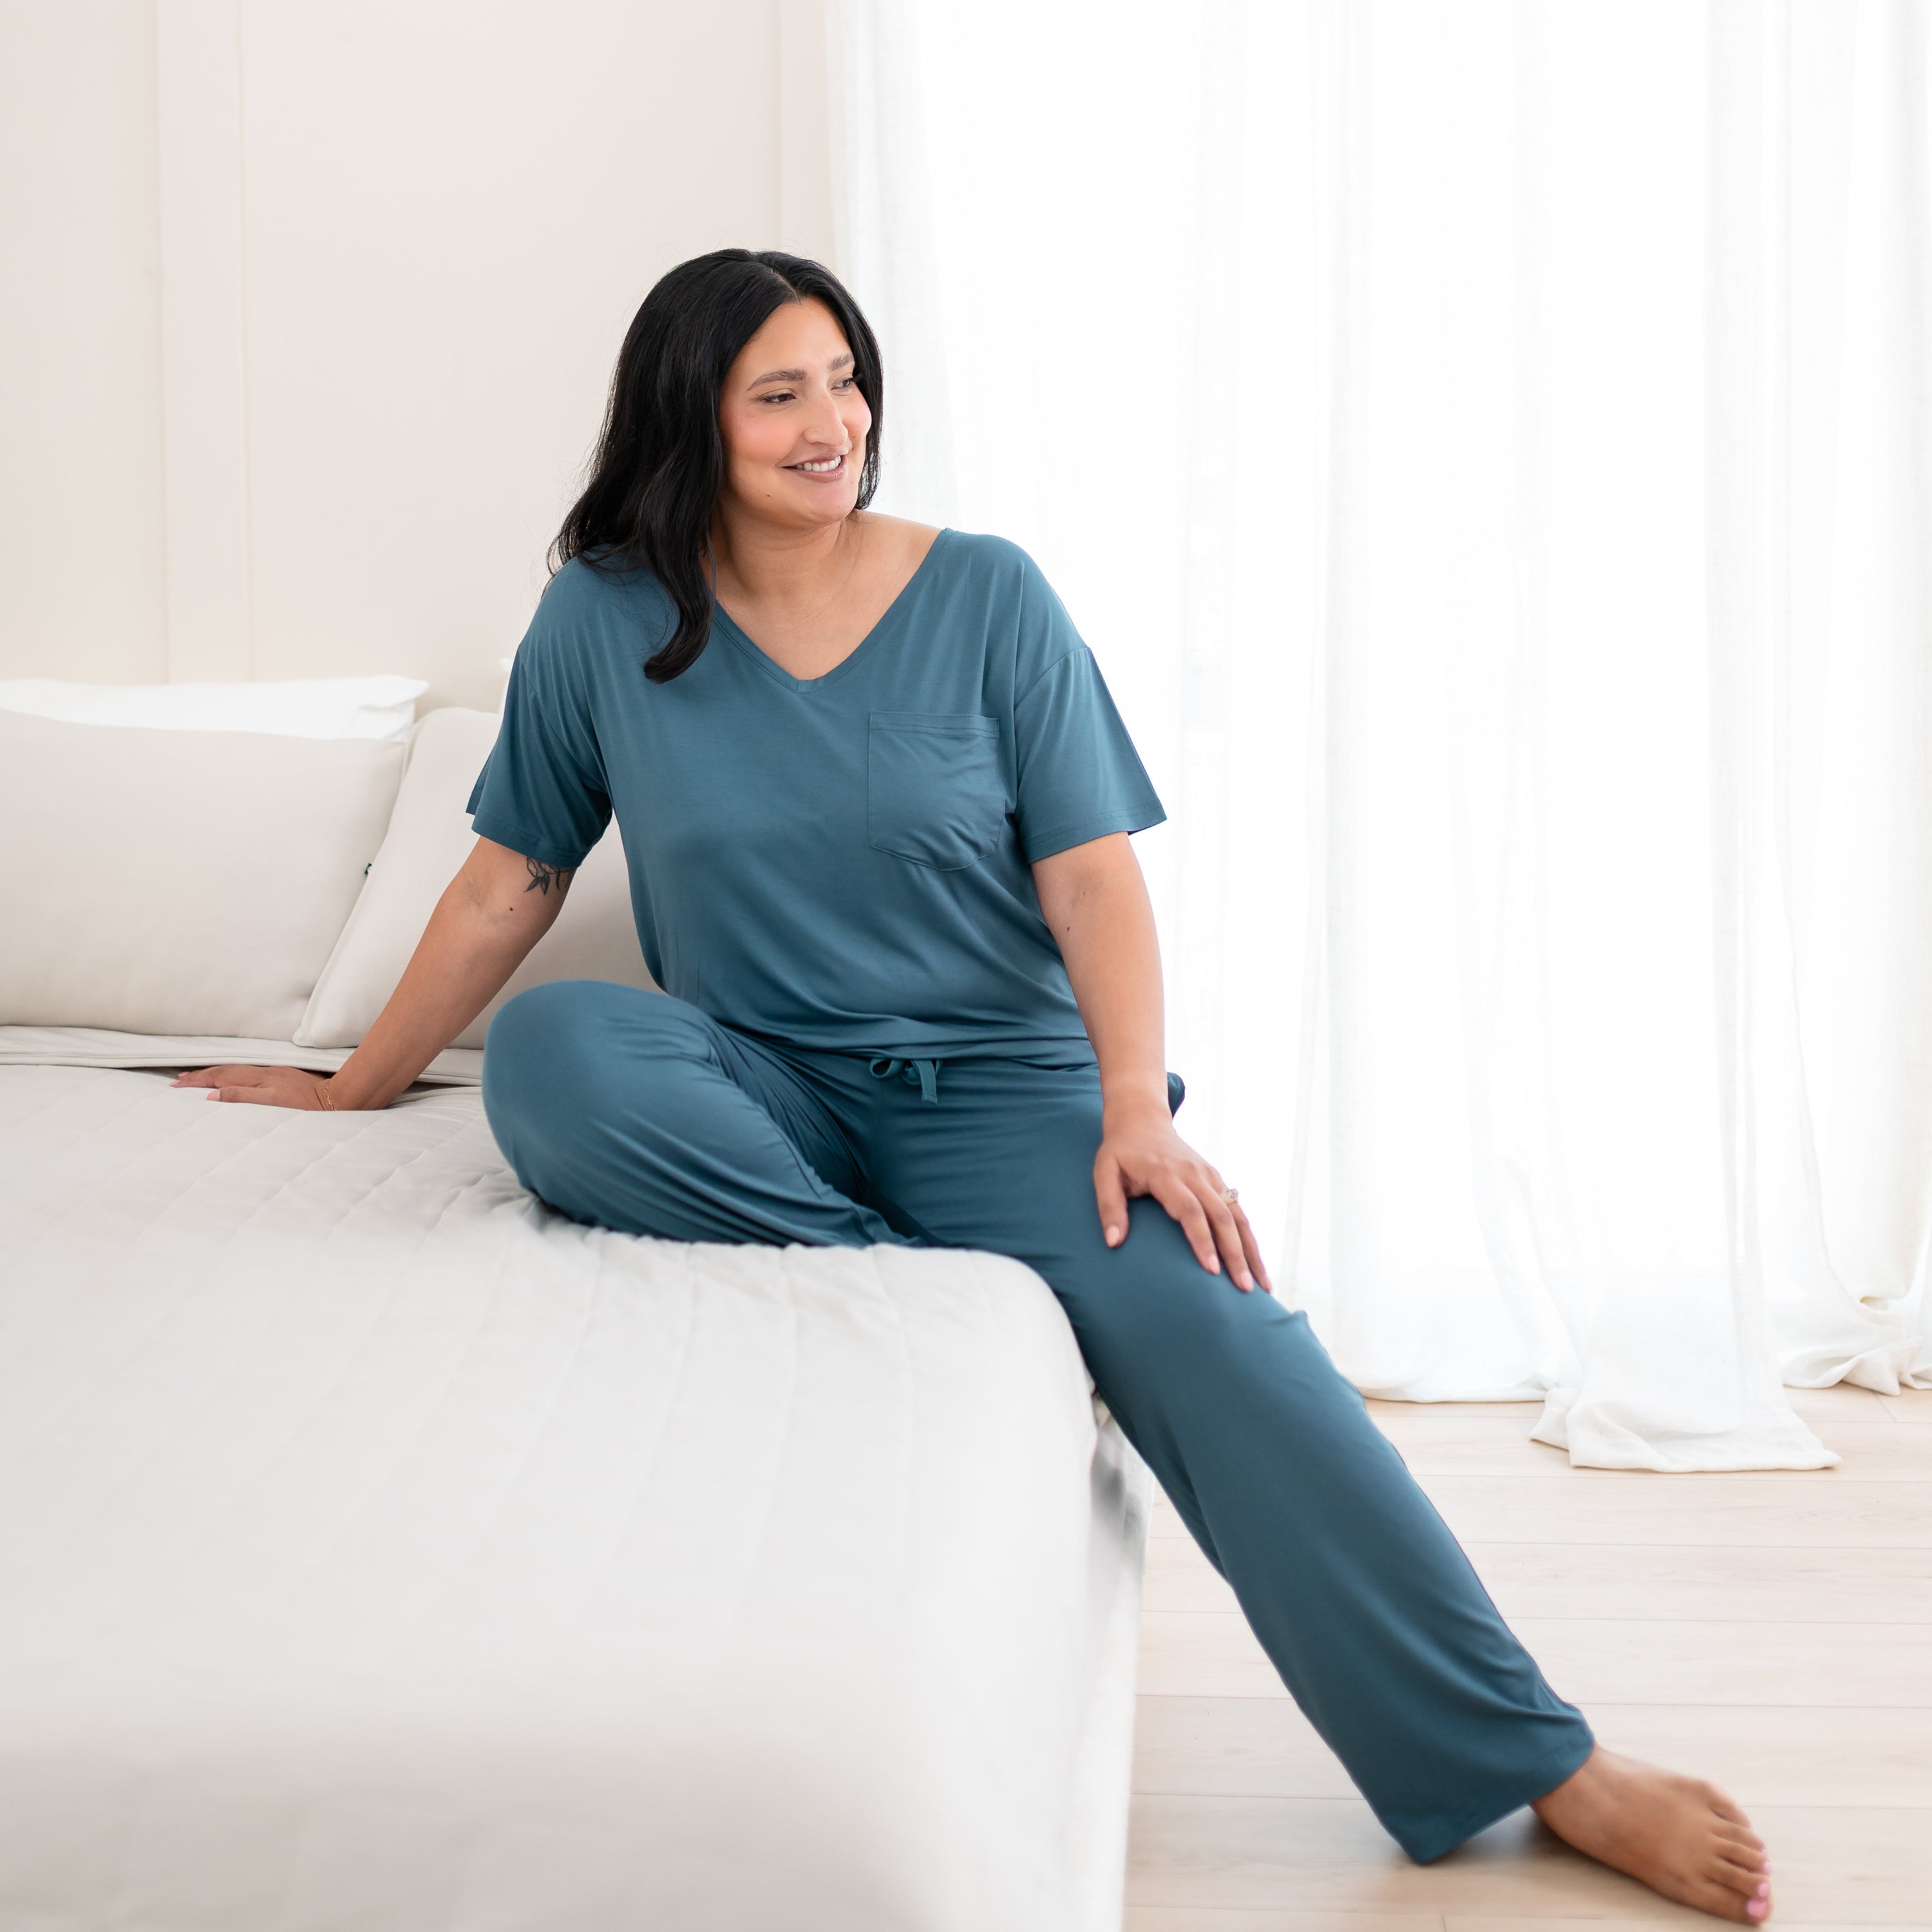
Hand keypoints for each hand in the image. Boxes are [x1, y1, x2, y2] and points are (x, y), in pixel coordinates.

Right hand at [170, 1064, 339, 1109]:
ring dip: (213, 1073)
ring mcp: (269, 1074)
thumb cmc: (305, 1104)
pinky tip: (230, 1079)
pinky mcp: (279, 1077)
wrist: (334, 1099)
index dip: (196, 1081)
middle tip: (178, 1079)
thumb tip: (211, 1096)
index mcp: (255, 1079)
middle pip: (223, 1071)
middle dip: (199, 1075)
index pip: (218, 1078)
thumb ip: (242, 1098)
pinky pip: (245, 1074)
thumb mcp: (272, 1103)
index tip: (176, 1085)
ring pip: (233, 1071)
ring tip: (196, 1076)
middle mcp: (260, 1073)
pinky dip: (230, 1076)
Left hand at [1093, 1102, 1272, 1292]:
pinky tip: (1256, 1263)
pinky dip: (1249, 1238)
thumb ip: (1109, 1207)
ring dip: (1251, 1250)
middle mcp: (1194, 1174)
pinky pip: (1238, 1210)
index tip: (1211, 1271)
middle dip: (1235, 1254)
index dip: (1202, 1240)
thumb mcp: (1104, 1173)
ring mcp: (1210, 1176)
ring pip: (1237, 1215)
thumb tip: (1113, 1242)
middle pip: (1221, 1216)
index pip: (1190, 1210)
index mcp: (1167, 1174)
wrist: (1141, 1120)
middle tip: (1244, 1289)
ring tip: (1262, 1285)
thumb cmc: (1120, 1152)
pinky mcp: (1217, 1180)